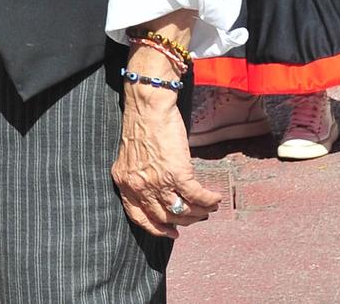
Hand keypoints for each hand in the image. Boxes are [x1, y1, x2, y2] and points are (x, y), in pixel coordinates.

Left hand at [113, 77, 220, 238]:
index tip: (170, 232)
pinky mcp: (177, 173)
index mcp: (125, 182)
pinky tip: (215, 198)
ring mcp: (157, 182)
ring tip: (208, 209)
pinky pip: (197, 197)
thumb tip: (157, 192)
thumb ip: (139, 176)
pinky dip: (209, 201)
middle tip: (195, 218)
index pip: (138, 216)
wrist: (148, 107)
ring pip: (182, 211)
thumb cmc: (141, 126)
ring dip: (199, 213)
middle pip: (163, 217)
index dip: (156, 228)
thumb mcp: (131, 158)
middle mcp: (139, 186)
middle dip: (182, 222)